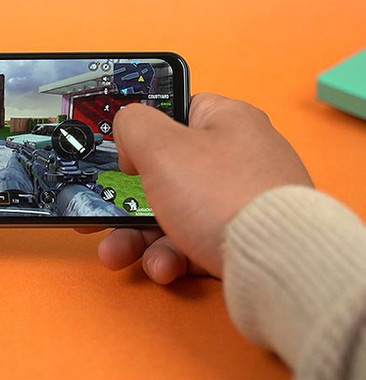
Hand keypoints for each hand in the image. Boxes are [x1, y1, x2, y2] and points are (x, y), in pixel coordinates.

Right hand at [95, 93, 312, 283]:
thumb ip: (132, 124)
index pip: (176, 112)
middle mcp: (238, 158)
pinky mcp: (244, 240)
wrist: (278, 263)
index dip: (141, 131)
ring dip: (140, 237)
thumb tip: (127, 129)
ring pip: (174, 215)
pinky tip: (162, 267)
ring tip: (118, 253)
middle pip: (166, 173)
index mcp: (226, 121)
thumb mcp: (161, 146)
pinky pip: (194, 244)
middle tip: (101, 213)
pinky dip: (171, 256)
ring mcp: (242, 202)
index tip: (117, 151)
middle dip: (128, 200)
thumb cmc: (224, 195)